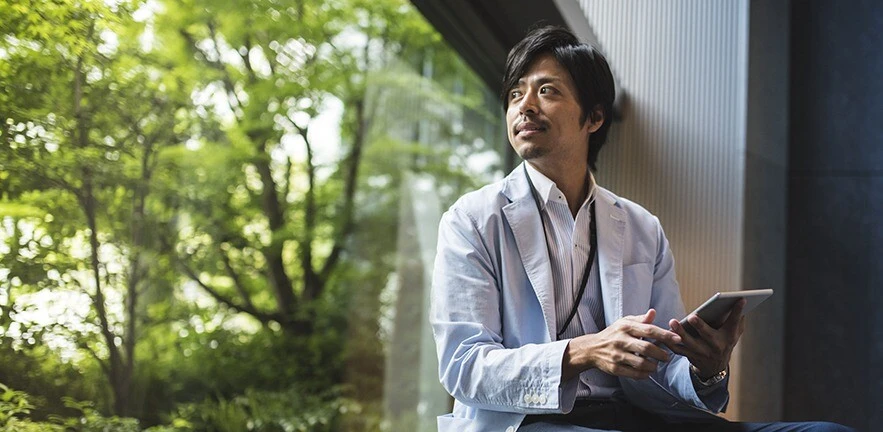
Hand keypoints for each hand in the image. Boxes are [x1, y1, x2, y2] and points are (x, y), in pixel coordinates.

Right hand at [563, 309, 681, 380]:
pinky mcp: (614, 367)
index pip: (648, 329)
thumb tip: (653, 312)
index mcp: (625, 327)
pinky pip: (633, 373)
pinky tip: (647, 372)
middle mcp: (621, 340)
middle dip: (661, 354)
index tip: (677, 339)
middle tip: (667, 357)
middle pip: (646, 348)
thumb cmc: (613, 334)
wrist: (592, 348)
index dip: (665, 335)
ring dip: (653, 366)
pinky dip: (644, 374)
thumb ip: (640, 320)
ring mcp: (617, 355)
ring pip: (641, 363)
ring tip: (656, 365)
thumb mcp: (624, 323)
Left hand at [665, 299, 745, 378]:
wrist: (715, 368)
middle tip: (692, 316)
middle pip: (708, 335)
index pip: (734, 322)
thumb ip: (738, 319)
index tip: (740, 299)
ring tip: (673, 322)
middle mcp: (716, 346)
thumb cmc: (724, 342)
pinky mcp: (690, 356)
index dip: (738, 311)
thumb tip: (740, 301)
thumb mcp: (734, 333)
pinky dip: (669, 343)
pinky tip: (662, 334)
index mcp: (729, 337)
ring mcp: (702, 352)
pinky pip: (678, 350)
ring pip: (690, 343)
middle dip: (700, 326)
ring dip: (680, 333)